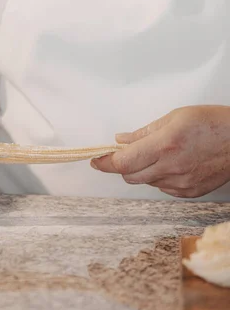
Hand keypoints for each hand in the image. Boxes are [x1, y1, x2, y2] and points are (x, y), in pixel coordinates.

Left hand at [91, 106, 229, 197]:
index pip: (123, 162)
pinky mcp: (190, 192)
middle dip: (122, 165)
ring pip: (145, 182)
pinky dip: (159, 177)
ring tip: (157, 154)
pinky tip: (171, 164)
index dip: (104, 162)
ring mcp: (181, 182)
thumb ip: (144, 132)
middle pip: (129, 176)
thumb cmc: (213, 124)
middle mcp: (171, 167)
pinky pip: (162, 188)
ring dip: (142, 170)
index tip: (95, 160)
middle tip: (127, 153)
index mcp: (164, 145)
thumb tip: (121, 140)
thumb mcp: (175, 118)